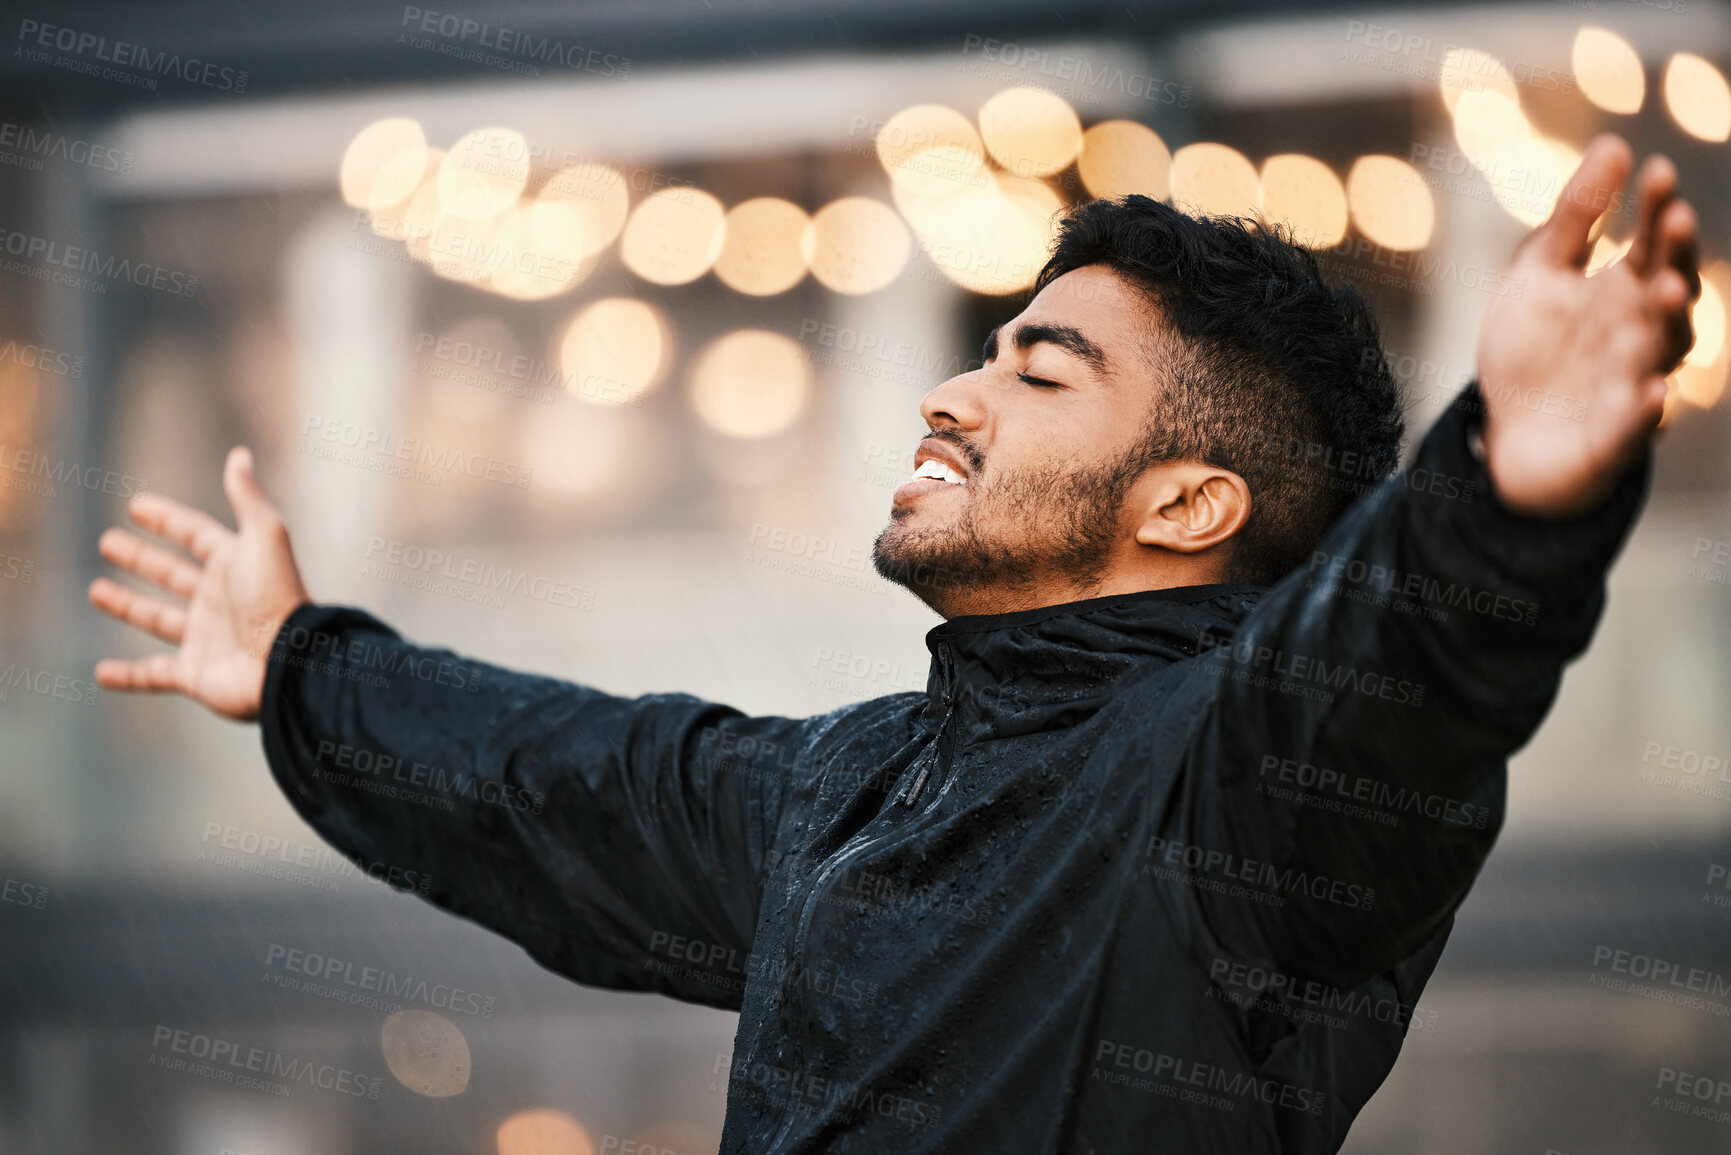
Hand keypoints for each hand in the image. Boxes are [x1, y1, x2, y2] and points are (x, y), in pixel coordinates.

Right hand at [88, 447, 309, 720]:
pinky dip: (127, 676)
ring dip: (127, 605)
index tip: (135, 505)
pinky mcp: (195, 675)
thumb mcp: (265, 536)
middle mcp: (220, 601)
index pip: (196, 535)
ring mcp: (206, 638)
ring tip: (95, 591)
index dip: (167, 520)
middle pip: (172, 574)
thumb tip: (239, 455)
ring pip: (158, 619)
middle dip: (141, 558)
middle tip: (106, 543)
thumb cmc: (277, 596)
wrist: (289, 661)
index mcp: (235, 566)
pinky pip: (153, 675)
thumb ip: (247, 497)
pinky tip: (101, 672)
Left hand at [1476, 134, 1699, 515]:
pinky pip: (1636, 426)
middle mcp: (1641, 333)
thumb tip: (1615, 143)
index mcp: (1626, 290)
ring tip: (1668, 289)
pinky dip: (1645, 412)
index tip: (1655, 170)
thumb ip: (1574, 218)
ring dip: (1670, 322)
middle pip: (1670, 290)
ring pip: (1664, 352)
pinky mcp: (1614, 436)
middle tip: (1675, 220)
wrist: (1506, 431)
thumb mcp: (1539, 274)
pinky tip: (1650, 392)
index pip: (1653, 242)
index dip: (1657, 207)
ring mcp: (1633, 382)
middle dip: (1675, 256)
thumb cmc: (1532, 347)